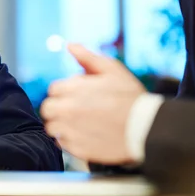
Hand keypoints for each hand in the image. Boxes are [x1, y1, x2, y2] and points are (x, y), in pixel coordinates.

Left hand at [40, 44, 145, 164]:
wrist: (146, 127)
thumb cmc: (130, 96)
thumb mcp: (112, 70)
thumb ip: (87, 57)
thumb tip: (70, 45)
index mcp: (73, 89)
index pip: (53, 90)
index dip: (65, 91)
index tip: (77, 95)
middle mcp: (68, 110)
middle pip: (47, 109)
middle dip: (58, 108)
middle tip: (75, 109)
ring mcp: (72, 131)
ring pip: (52, 128)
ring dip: (61, 125)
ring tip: (80, 123)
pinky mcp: (78, 150)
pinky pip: (63, 145)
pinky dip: (70, 141)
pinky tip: (86, 135)